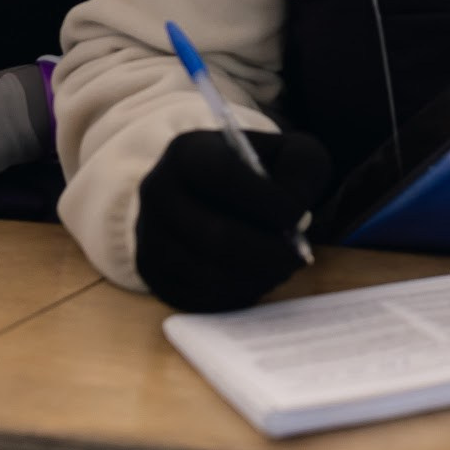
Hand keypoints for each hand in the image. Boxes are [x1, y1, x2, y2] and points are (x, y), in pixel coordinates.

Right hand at [133, 128, 332, 312]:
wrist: (214, 192)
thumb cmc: (258, 172)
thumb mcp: (289, 152)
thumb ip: (301, 171)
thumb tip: (295, 215)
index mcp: (187, 151)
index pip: (221, 176)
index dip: (265, 201)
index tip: (300, 216)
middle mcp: (157, 191)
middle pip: (212, 235)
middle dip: (266, 252)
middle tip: (297, 256)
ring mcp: (149, 236)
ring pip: (205, 273)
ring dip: (253, 277)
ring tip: (281, 266)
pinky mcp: (153, 274)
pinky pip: (197, 297)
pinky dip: (236, 295)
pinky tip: (258, 278)